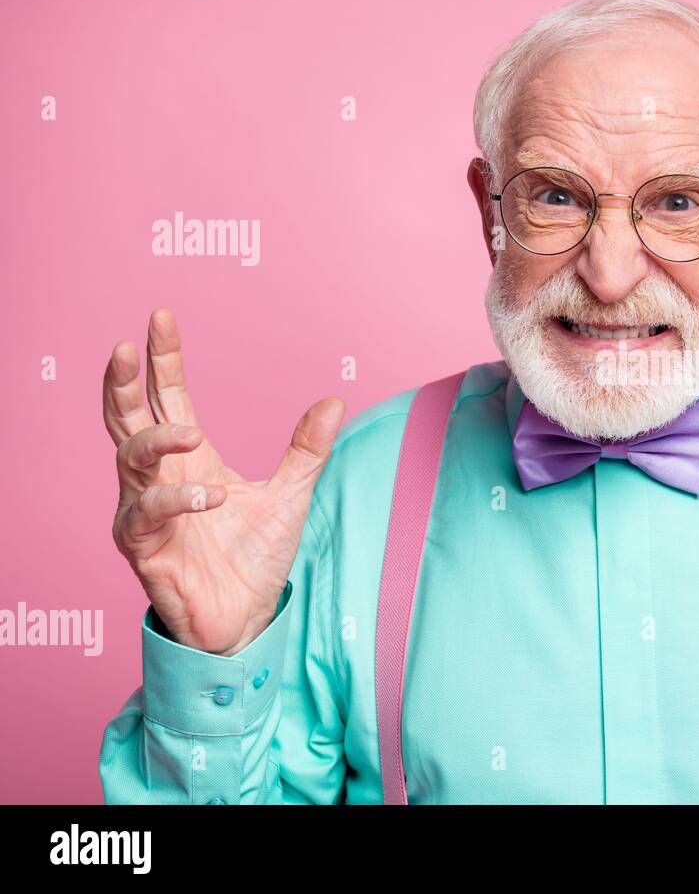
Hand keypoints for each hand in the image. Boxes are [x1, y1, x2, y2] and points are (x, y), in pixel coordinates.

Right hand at [105, 308, 344, 655]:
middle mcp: (159, 478)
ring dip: (156, 441)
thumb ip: (307, 450)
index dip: (163, 359)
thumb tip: (335, 399)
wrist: (245, 620)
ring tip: (190, 433)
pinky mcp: (142, 547)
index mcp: (192, 458)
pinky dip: (175, 499)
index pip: (168, 396)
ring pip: (129, 459)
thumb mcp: (290, 496)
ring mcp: (145, 510)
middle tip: (128, 346)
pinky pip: (147, 513)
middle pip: (127, 417)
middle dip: (124, 381)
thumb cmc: (255, 557)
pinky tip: (209, 496)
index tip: (161, 317)